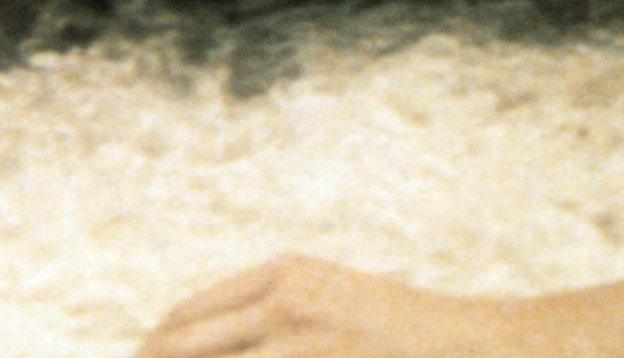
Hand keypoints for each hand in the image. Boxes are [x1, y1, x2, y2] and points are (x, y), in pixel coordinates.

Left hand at [135, 256, 523, 357]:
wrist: (467, 341)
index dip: (156, 344)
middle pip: (184, 342)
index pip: (190, 313)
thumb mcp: (330, 298)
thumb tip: (217, 335)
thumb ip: (277, 309)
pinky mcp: (311, 357)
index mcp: (281, 274)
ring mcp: (297, 338)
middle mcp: (281, 299)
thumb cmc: (400, 329)